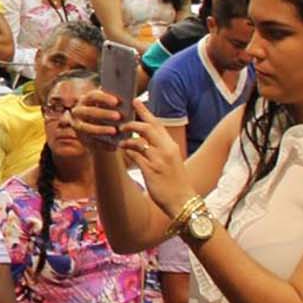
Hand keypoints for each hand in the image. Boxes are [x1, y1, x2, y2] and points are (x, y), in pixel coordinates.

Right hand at [70, 87, 126, 147]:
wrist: (101, 131)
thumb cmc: (110, 114)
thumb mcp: (112, 108)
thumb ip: (117, 105)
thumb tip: (131, 102)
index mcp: (86, 99)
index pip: (93, 96)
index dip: (104, 98)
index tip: (117, 102)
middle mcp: (78, 111)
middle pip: (89, 111)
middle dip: (104, 113)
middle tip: (119, 116)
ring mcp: (77, 126)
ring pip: (87, 128)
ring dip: (101, 129)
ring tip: (115, 131)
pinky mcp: (81, 139)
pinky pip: (90, 142)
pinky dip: (102, 144)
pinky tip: (113, 145)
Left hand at [119, 98, 191, 212]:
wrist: (182, 201)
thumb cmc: (176, 182)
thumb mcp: (171, 161)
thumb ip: (160, 149)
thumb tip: (143, 141)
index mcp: (171, 146)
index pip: (158, 124)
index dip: (146, 112)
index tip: (136, 101)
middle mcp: (166, 150)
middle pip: (147, 128)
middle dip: (132, 122)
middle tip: (122, 123)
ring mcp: (158, 160)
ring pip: (138, 141)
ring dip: (126, 139)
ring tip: (120, 140)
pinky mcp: (150, 170)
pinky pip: (134, 156)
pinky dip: (126, 151)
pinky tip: (122, 151)